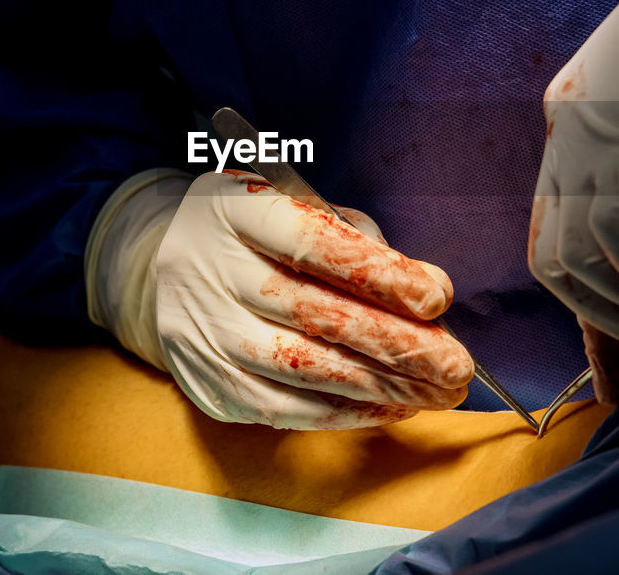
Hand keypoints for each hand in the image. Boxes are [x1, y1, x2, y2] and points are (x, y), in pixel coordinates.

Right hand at [89, 169, 472, 428]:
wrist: (161, 267)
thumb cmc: (254, 233)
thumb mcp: (296, 205)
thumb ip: (356, 240)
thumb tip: (425, 295)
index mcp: (237, 209)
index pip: (311, 242)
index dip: (377, 273)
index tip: (436, 297)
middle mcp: (211, 269)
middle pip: (312, 313)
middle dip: (395, 343)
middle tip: (456, 367)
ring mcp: (203, 331)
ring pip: (301, 368)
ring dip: (380, 387)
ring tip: (437, 393)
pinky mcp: (207, 382)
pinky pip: (282, 408)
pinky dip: (344, 413)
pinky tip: (391, 408)